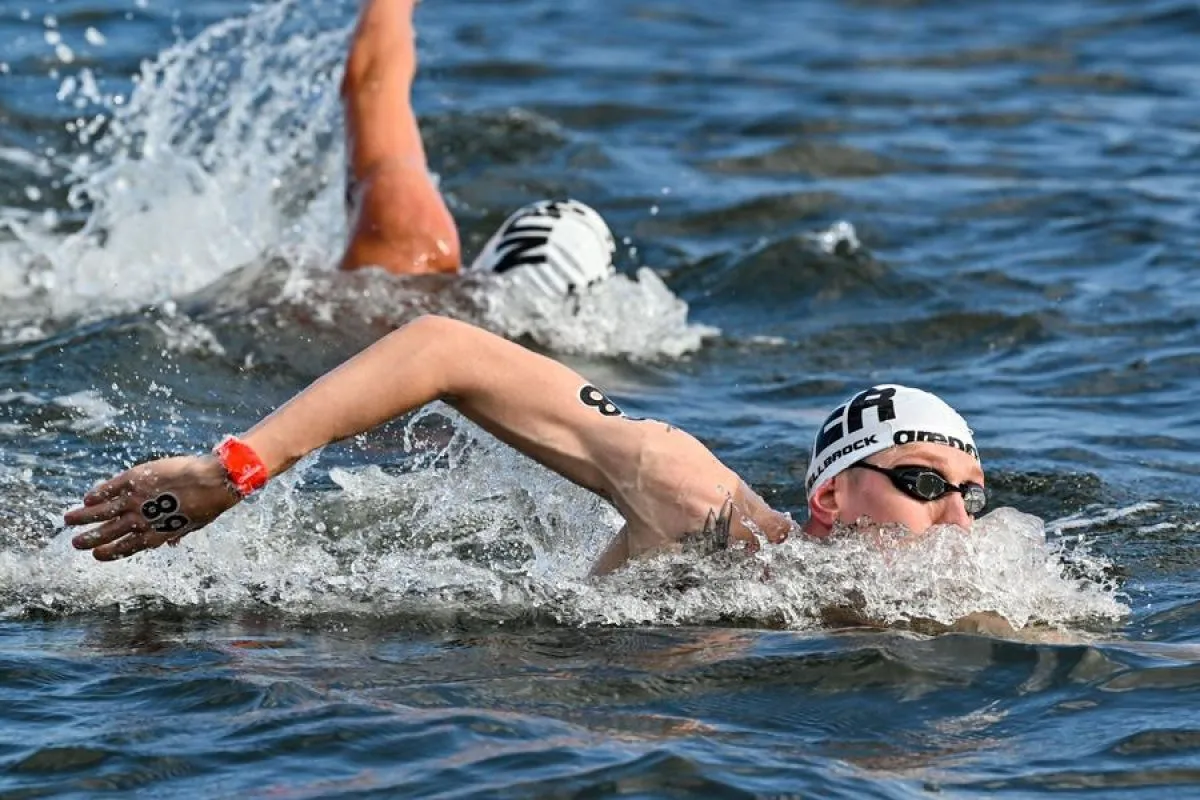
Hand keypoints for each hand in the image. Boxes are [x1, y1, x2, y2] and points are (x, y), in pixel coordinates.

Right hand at [64, 455, 239, 560]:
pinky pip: (112, 487)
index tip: (97, 555)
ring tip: (68, 521)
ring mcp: (138, 498)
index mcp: (156, 533)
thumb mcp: (193, 525)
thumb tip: (171, 544)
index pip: (128, 547)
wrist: (214, 480)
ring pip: (103, 510)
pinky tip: (87, 498)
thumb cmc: (209, 503)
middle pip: (110, 531)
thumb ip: (176, 533)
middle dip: (91, 538)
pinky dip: (98, 493)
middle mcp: (143, 519)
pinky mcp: (137, 478)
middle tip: (75, 543)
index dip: (111, 552)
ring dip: (85, 516)